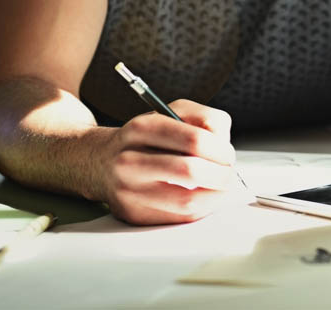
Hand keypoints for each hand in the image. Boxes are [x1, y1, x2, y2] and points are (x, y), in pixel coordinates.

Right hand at [97, 99, 248, 224]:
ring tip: (221, 187)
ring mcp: (129, 191)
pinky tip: (203, 197)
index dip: (221, 150)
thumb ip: (205, 119)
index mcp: (142, 128)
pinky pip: (179, 217)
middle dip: (222, 174)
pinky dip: (201, 208)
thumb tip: (225, 144)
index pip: (194, 140)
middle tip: (229, 173)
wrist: (101, 162)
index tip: (228, 154)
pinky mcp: (134, 214)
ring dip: (216, 196)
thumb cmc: (146, 138)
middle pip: (191, 171)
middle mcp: (130, 160)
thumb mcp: (172, 112)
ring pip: (187, 201)